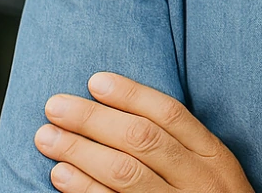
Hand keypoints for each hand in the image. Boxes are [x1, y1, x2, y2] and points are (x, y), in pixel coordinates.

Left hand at [34, 72, 254, 192]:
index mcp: (213, 155)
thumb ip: (183, 146)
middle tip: (56, 106)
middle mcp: (197, 179)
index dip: (131, 95)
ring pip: (124, 172)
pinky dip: (84, 189)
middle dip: (94, 119)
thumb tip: (128, 113)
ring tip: (48, 137)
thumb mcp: (214, 171)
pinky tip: (60, 176)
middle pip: (141, 139)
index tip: (95, 80)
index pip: (169, 114)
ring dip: (80, 152)